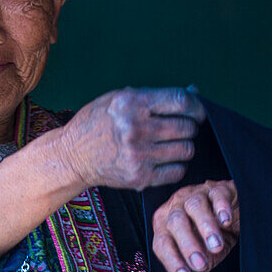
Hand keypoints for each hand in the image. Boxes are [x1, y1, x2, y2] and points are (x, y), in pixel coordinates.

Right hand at [60, 86, 205, 191]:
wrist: (73, 156)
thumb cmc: (97, 123)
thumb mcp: (120, 99)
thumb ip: (156, 96)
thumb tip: (194, 93)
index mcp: (131, 104)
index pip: (181, 102)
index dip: (197, 107)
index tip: (198, 112)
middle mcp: (135, 129)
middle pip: (187, 128)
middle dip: (190, 127)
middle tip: (181, 129)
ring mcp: (138, 155)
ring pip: (186, 150)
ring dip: (184, 147)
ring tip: (171, 144)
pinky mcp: (139, 177)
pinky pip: (176, 171)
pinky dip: (176, 166)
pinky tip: (164, 160)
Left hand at [151, 179, 239, 271]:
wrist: (235, 213)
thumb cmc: (210, 236)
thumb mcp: (202, 257)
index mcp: (165, 226)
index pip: (162, 243)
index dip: (172, 262)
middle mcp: (176, 208)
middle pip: (175, 223)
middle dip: (187, 246)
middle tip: (201, 265)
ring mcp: (196, 195)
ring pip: (195, 207)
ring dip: (204, 228)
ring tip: (216, 246)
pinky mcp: (218, 188)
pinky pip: (217, 194)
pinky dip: (221, 207)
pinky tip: (226, 221)